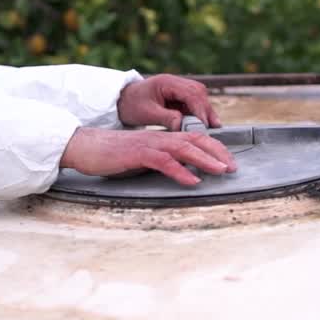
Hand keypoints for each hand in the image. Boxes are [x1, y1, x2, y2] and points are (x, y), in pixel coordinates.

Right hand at [60, 127, 236, 185]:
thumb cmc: (112, 154)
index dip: (215, 148)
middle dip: (218, 153)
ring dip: (206, 160)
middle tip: (233, 167)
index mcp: (162, 138)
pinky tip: (192, 181)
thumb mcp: (142, 157)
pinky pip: (164, 161)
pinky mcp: (138, 154)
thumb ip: (161, 160)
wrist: (85, 146)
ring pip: (184, 148)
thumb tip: (179, 172)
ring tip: (221, 171)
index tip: (228, 162)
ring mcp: (149, 144)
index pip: (195, 138)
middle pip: (196, 140)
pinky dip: (181, 171)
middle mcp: (159, 138)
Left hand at [117, 74, 221, 130]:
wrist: (122, 101)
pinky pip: (194, 104)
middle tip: (214, 127)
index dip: (199, 109)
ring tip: (212, 128)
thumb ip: (166, 118)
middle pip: (199, 93)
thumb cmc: (131, 105)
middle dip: (206, 110)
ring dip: (205, 112)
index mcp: (167, 82)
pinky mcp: (179, 98)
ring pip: (199, 98)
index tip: (204, 124)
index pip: (190, 93)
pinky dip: (199, 114)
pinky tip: (203, 126)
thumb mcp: (147, 113)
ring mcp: (178, 89)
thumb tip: (182, 125)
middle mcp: (175, 83)